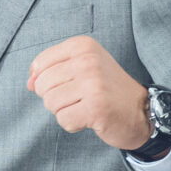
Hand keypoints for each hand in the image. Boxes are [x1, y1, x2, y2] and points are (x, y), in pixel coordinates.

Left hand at [28, 35, 152, 151]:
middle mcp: (88, 60)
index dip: (43, 81)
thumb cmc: (106, 89)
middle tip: (78, 98)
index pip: (40, 64)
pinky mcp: (95, 108)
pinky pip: (63, 120)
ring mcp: (93, 84)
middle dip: (54, 98)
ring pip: (51, 104)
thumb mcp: (81, 69)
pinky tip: (90, 118)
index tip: (66, 85)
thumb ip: (52, 71)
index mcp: (82, 45)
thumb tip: (29, 83)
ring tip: (85, 106)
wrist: (141, 110)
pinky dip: (73, 124)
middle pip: (42, 86)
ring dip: (64, 111)